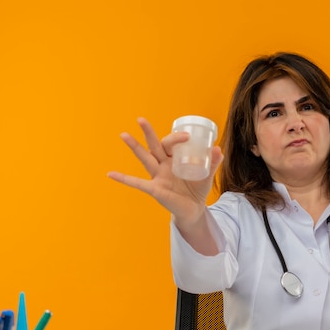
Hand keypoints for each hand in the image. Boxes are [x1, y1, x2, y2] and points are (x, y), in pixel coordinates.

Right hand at [107, 118, 222, 224]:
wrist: (195, 210)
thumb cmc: (198, 189)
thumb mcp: (208, 175)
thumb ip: (213, 163)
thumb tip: (218, 149)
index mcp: (175, 159)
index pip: (171, 144)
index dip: (176, 138)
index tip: (187, 136)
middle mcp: (164, 165)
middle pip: (154, 146)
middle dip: (148, 133)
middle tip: (141, 119)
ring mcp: (158, 176)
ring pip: (145, 159)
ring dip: (135, 147)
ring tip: (124, 134)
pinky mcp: (155, 189)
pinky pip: (137, 183)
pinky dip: (123, 179)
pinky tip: (110, 174)